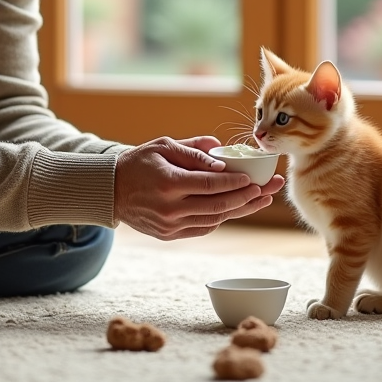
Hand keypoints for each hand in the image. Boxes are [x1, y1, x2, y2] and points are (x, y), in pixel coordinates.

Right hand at [114, 136, 285, 240]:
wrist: (111, 190)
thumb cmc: (139, 162)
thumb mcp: (163, 146)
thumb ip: (193, 150)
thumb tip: (221, 154)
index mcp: (169, 183)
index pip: (211, 185)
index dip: (235, 183)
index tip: (254, 179)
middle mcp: (171, 208)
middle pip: (218, 205)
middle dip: (248, 197)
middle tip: (270, 189)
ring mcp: (170, 225)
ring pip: (214, 218)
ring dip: (241, 209)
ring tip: (261, 199)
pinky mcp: (170, 235)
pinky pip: (203, 227)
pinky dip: (221, 217)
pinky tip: (236, 207)